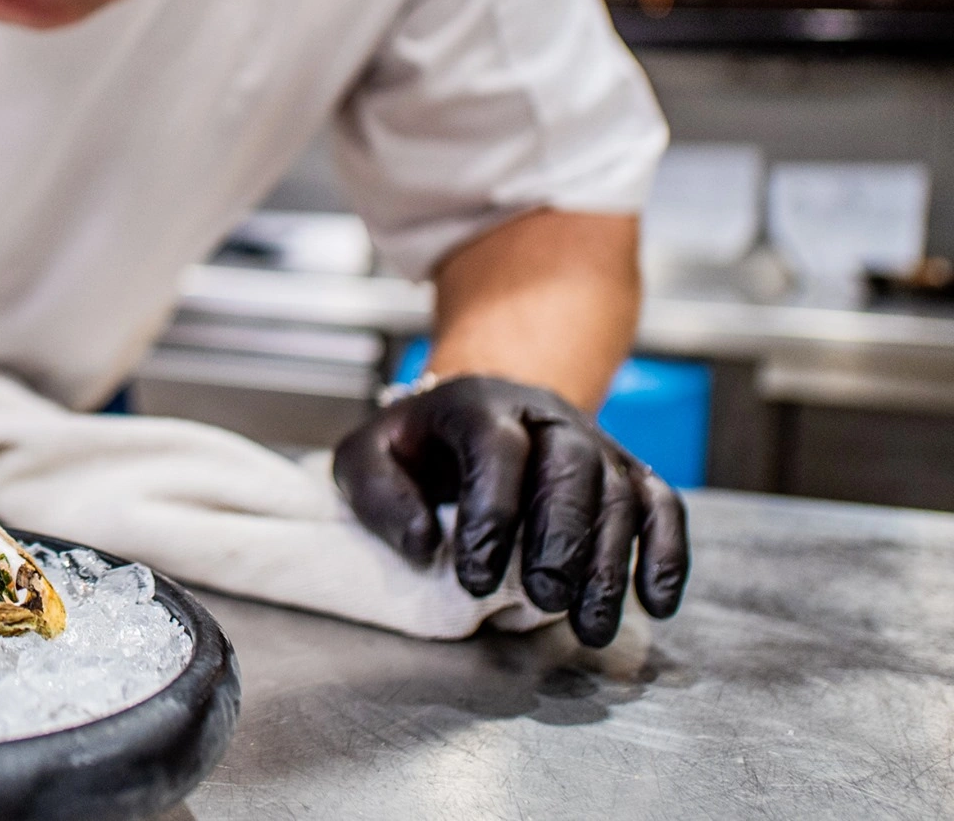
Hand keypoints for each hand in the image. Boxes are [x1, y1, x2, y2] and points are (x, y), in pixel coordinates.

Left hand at [331, 375, 687, 646]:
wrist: (471, 412)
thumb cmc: (416, 446)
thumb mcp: (367, 456)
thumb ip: (378, 495)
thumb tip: (426, 546)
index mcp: (478, 406)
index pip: (497, 449)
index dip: (492, 513)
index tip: (474, 578)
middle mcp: (545, 416)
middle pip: (572, 466)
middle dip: (562, 539)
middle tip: (543, 599)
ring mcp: (593, 441)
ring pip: (620, 492)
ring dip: (612, 563)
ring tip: (590, 626)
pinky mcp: (624, 471)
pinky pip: (661, 504)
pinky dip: (667, 553)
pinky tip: (656, 603)